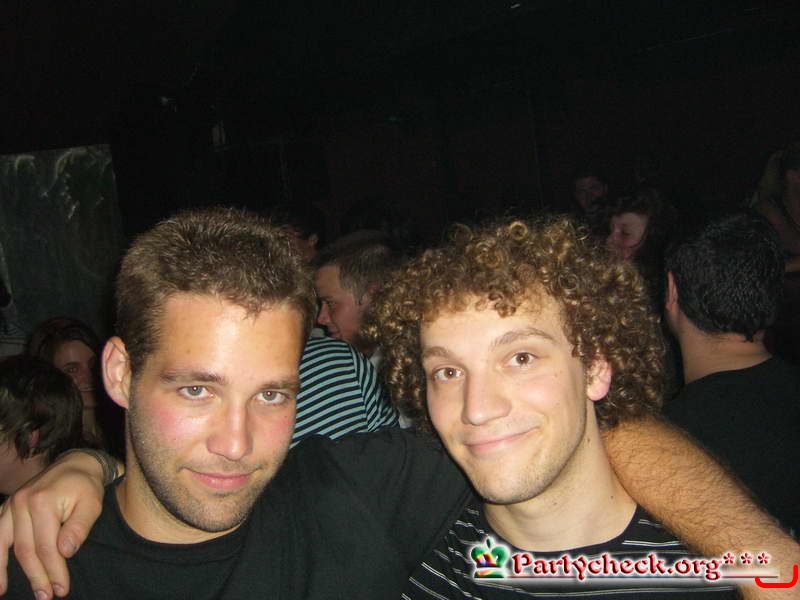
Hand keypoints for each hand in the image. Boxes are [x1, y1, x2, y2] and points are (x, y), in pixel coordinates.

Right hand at [0, 450, 107, 598]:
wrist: (75, 464)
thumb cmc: (86, 486)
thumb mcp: (91, 504)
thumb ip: (78, 528)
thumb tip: (65, 552)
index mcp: (43, 502)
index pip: (47, 547)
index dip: (54, 570)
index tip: (62, 589)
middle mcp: (21, 503)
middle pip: (26, 550)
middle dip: (37, 576)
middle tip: (46, 596)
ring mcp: (11, 505)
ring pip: (5, 545)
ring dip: (6, 572)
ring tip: (6, 593)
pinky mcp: (6, 507)